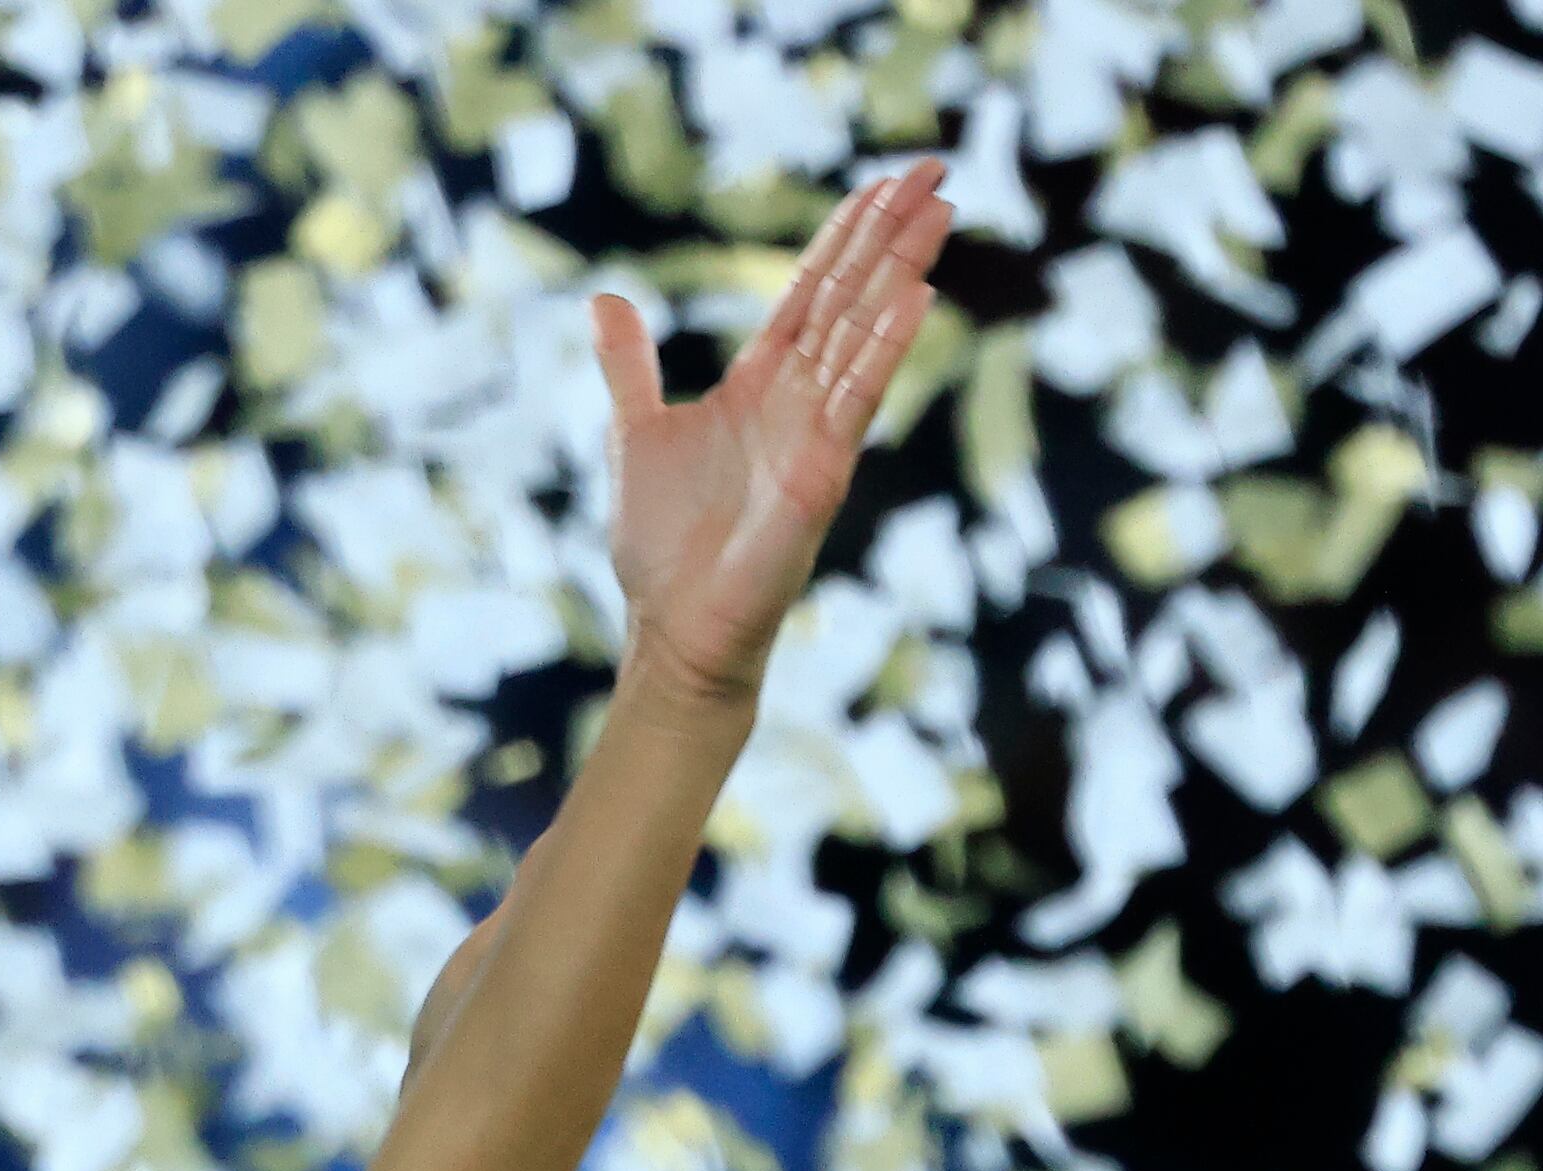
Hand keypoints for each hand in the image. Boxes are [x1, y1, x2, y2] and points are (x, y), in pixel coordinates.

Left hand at [597, 161, 952, 713]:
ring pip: (863, 335)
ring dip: (900, 270)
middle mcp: (798, 402)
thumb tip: (604, 299)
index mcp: (760, 385)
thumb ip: (629, 366)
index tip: (883, 181)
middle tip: (934, 168)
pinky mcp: (821, 476)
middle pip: (851, 298)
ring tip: (938, 210)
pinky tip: (916, 295)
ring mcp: (816, 436)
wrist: (673, 632)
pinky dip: (884, 346)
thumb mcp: (636, 432)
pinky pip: (856, 400)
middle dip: (890, 232)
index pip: (812, 292)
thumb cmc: (663, 547)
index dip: (846, 235)